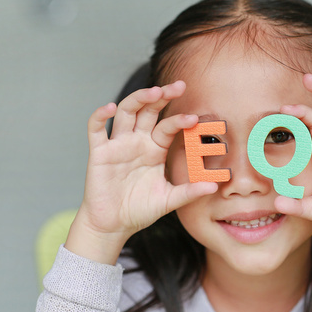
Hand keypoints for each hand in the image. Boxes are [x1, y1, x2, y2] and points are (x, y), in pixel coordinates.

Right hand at [66, 81, 217, 264]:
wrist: (113, 225)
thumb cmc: (139, 210)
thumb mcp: (169, 200)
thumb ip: (190, 192)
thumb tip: (215, 186)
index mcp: (154, 149)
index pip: (167, 126)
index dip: (179, 120)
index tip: (194, 118)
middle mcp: (137, 141)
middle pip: (148, 110)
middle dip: (161, 96)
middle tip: (177, 87)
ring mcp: (117, 144)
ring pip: (126, 112)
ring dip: (138, 99)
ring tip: (153, 92)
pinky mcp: (98, 152)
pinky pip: (96, 129)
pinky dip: (100, 115)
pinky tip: (110, 107)